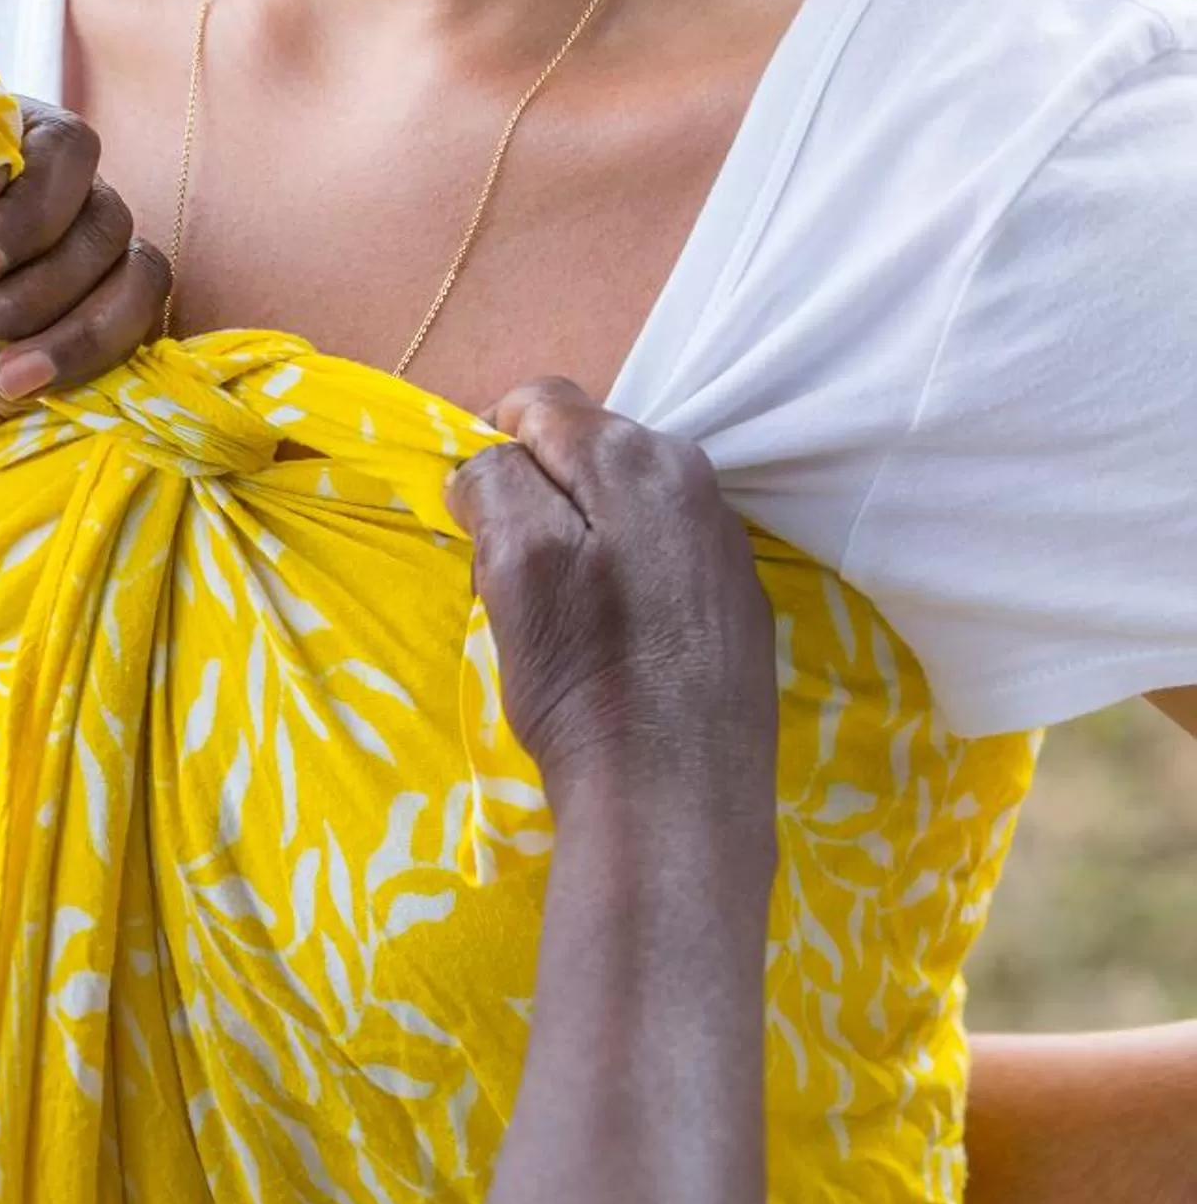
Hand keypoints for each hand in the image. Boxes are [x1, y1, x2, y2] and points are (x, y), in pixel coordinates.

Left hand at [0, 106, 169, 457]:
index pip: (64, 144)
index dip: (32, 195)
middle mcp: (26, 216)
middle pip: (107, 215)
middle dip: (40, 268)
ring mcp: (43, 291)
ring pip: (134, 281)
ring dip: (61, 321)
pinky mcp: (42, 360)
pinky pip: (114, 352)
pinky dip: (66, 364)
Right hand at [444, 379, 776, 808]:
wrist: (674, 801)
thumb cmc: (584, 683)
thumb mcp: (516, 567)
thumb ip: (496, 484)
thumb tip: (487, 462)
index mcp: (639, 458)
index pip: (540, 403)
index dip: (488, 452)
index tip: (470, 521)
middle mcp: (694, 479)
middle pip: (583, 449)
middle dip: (533, 495)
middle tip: (509, 577)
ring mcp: (722, 538)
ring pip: (617, 502)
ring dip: (573, 535)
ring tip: (558, 615)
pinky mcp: (733, 594)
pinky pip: (655, 549)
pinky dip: (618, 573)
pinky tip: (609, 638)